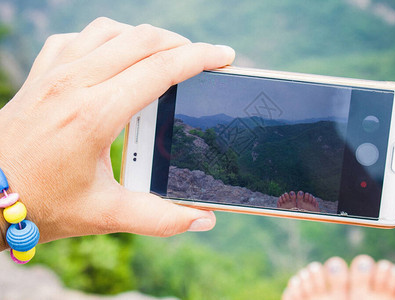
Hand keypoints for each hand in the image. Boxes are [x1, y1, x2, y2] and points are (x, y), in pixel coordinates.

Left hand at [0, 17, 234, 249]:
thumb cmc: (40, 204)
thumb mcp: (105, 215)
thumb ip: (161, 219)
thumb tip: (203, 219)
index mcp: (95, 115)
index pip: (160, 69)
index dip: (200, 58)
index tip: (224, 56)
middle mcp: (74, 84)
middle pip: (141, 39)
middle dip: (181, 43)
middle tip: (203, 58)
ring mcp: (53, 74)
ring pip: (110, 30)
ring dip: (145, 37)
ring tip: (165, 55)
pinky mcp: (40, 74)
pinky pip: (79, 38)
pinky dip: (107, 38)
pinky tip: (115, 58)